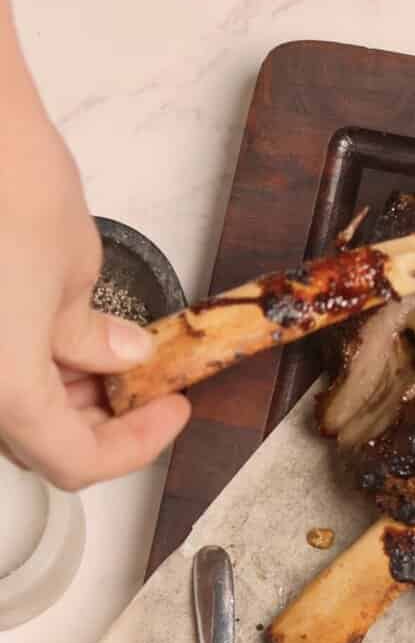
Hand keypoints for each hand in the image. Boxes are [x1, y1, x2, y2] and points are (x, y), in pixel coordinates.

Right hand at [0, 104, 188, 490]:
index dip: (134, 446)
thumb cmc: (7, 181)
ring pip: (5, 409)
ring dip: (57, 395)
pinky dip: (22, 364)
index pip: (75, 461)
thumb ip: (95, 336)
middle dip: (93, 421)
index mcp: (6, 391)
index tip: (170, 412)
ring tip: (106, 355)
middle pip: (32, 441)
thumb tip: (116, 357)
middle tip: (141, 388)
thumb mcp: (78, 274)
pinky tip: (56, 332)